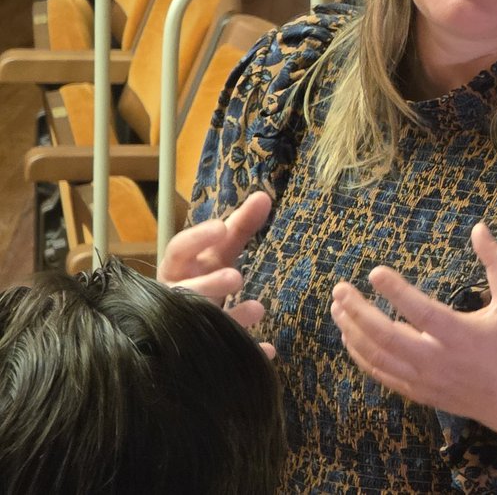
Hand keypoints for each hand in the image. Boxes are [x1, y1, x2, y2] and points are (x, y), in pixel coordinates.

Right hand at [159, 190, 274, 356]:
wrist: (178, 326)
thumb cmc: (202, 278)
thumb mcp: (219, 253)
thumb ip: (239, 227)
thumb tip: (264, 195)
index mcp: (178, 268)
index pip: (179, 249)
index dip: (197, 238)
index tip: (221, 228)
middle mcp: (174, 297)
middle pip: (183, 289)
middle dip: (208, 283)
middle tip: (236, 276)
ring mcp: (184, 326)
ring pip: (198, 324)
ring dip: (229, 317)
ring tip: (258, 309)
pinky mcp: (198, 353)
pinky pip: (220, 355)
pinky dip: (246, 351)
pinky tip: (268, 349)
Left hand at [330, 222, 496, 436]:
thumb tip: (479, 228)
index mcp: (460, 334)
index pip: (421, 311)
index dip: (396, 291)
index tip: (375, 272)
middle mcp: (437, 359)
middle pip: (387, 337)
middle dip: (358, 312)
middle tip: (339, 290)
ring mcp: (425, 379)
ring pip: (379, 357)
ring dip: (353, 332)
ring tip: (337, 309)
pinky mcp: (419, 393)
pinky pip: (383, 375)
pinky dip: (362, 357)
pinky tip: (350, 339)